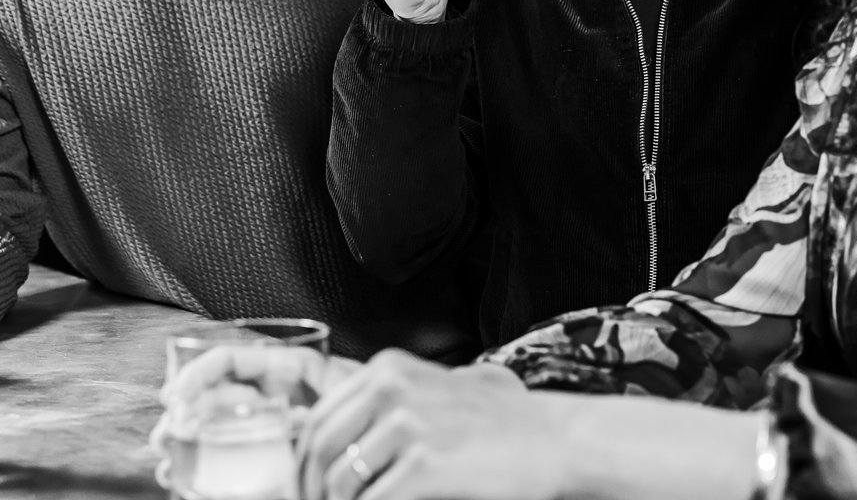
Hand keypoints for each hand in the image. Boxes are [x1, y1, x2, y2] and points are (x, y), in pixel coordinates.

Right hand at [148, 344, 359, 490]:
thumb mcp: (340, 396)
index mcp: (283, 370)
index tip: (176, 394)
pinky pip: (220, 456)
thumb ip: (311, 400)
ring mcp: (260, 425)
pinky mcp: (259, 455)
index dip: (198, 372)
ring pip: (208, 428)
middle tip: (165, 436)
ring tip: (168, 459)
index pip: (230, 358)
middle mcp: (265, 395)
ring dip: (181, 441)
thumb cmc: (366, 408)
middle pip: (210, 396)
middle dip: (180, 413)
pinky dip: (196, 464)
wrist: (381, 443)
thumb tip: (289, 420)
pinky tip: (179, 475)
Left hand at [297, 349, 566, 499]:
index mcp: (388, 368)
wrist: (554, 439)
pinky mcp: (424, 465)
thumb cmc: (498, 425)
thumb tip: (323, 443)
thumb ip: (382, 407)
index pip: (319, 417)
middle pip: (319, 449)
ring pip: (340, 481)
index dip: (303, 461)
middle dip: (310, 489)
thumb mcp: (433, 395)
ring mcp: (407, 425)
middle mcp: (391, 389)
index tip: (304, 486)